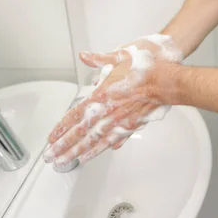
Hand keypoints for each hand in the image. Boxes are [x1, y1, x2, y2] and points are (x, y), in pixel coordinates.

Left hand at [43, 35, 181, 165]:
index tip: (52, 137)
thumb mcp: (120, 56)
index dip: (63, 127)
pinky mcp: (131, 126)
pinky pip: (111, 141)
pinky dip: (99, 150)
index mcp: (103, 95)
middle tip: (51, 157)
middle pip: (82, 133)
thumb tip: (85, 56)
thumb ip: (100, 59)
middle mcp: (109, 112)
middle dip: (65, 146)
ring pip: (95, 141)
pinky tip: (90, 155)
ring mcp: (120, 122)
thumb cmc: (145, 68)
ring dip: (78, 152)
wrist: (166, 80)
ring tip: (65, 161)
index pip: (77, 115)